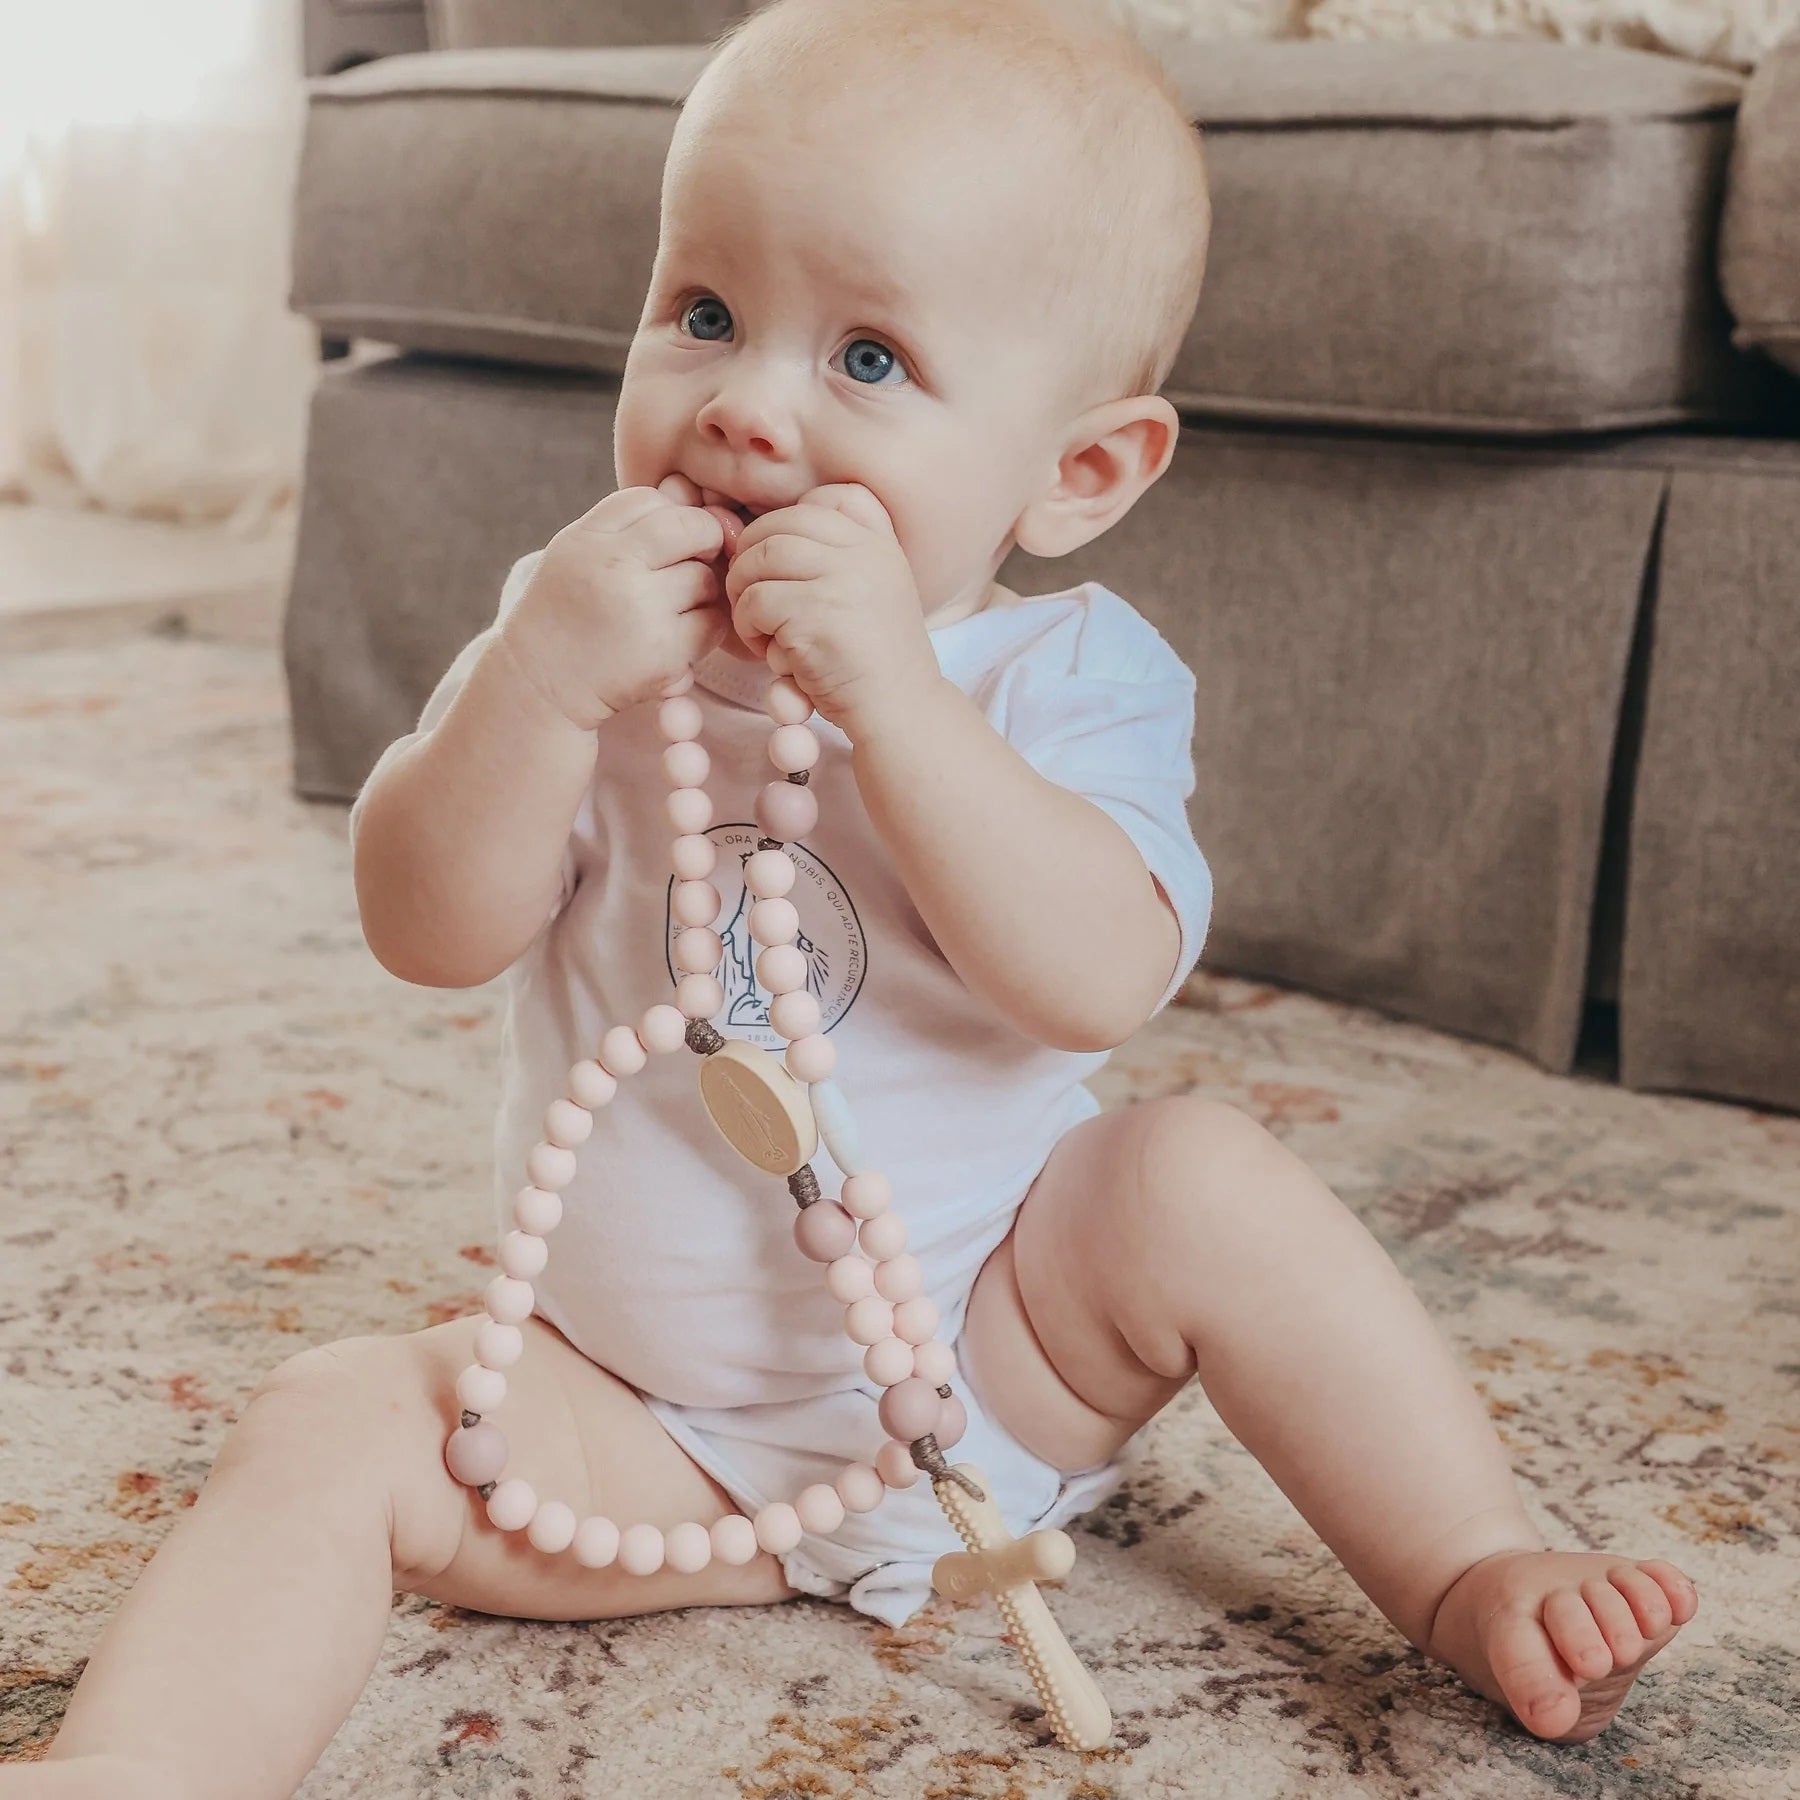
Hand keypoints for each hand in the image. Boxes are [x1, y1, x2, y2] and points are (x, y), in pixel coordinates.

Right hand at [500, 480, 743, 730]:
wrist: (539, 685)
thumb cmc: (566, 613)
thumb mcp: (579, 553)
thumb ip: (629, 523)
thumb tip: (688, 490)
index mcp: (588, 537)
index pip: (652, 499)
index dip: (666, 519)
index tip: (658, 546)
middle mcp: (613, 567)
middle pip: (691, 530)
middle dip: (699, 546)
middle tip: (681, 572)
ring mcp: (641, 610)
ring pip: (707, 579)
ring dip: (701, 593)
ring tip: (671, 610)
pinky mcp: (664, 653)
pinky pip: (713, 624)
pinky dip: (704, 630)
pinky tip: (676, 638)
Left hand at [724, 483, 940, 736]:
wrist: (900, 710)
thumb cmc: (875, 660)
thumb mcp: (876, 591)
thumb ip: (843, 557)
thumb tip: (772, 536)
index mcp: (880, 543)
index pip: (824, 500)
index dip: (786, 525)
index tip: (778, 564)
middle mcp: (864, 554)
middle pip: (781, 524)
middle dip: (752, 557)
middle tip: (750, 596)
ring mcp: (841, 581)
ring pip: (760, 559)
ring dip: (745, 594)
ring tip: (759, 628)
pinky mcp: (816, 616)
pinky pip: (755, 603)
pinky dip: (748, 628)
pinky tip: (769, 653)